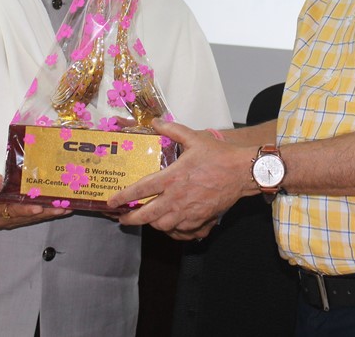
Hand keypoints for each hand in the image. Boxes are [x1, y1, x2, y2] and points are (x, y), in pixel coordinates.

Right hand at [0, 172, 71, 230]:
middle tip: (62, 208)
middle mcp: (4, 219)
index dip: (26, 210)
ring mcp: (12, 221)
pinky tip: (60, 208)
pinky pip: (34, 217)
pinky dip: (47, 212)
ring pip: (34, 218)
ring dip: (51, 213)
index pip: (12, 210)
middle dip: (47, 212)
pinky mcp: (18, 219)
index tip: (38, 208)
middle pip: (28, 216)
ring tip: (67, 208)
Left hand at [107, 120, 257, 240]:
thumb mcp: (194, 138)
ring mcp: (188, 212)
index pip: (141, 190)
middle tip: (122, 218)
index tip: (112, 201)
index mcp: (172, 178)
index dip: (123, 197)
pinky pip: (179, 231)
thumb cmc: (219, 155)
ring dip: (151, 223)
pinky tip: (168, 224)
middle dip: (131, 219)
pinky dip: (171, 229)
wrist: (242, 172)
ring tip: (146, 218)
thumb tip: (156, 122)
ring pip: (162, 226)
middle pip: (147, 216)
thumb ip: (172, 130)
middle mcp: (177, 198)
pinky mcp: (200, 220)